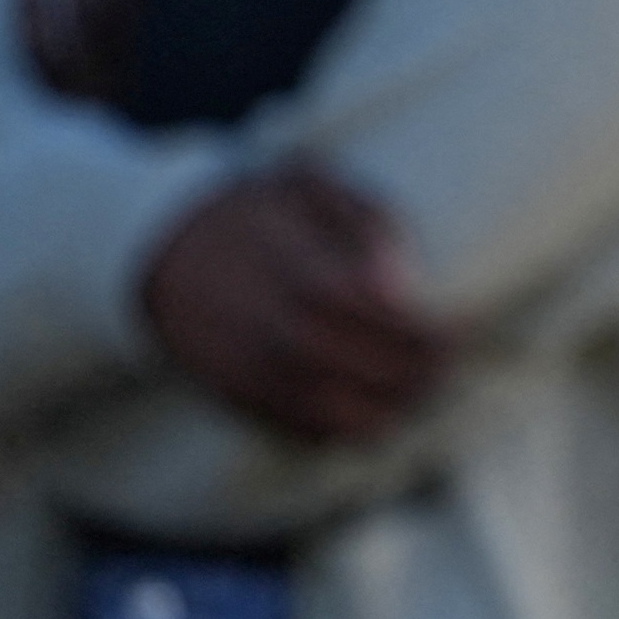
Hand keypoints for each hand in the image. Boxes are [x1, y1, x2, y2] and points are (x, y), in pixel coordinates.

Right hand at [139, 162, 450, 444]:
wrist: (157, 248)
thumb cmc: (254, 210)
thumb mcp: (309, 185)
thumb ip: (367, 224)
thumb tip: (405, 285)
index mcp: (302, 277)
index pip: (387, 323)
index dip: (430, 335)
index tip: (460, 330)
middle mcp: (277, 335)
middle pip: (372, 377)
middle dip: (421, 377)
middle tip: (448, 367)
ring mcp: (255, 375)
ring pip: (343, 419)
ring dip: (391, 411)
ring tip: (418, 393)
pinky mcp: (239, 401)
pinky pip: (304, 433)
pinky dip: (345, 429)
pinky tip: (370, 407)